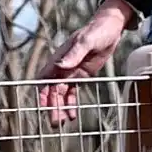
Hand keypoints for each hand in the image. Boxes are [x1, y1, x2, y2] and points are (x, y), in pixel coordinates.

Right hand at [37, 0, 133, 125]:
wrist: (109, 28)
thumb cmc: (97, 31)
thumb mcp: (86, 41)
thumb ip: (74, 53)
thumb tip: (60, 66)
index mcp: (59, 58)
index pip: (44, 78)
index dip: (42, 92)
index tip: (43, 105)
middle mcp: (61, 67)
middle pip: (52, 90)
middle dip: (51, 106)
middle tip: (53, 122)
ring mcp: (70, 72)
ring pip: (61, 94)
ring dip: (60, 108)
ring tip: (62, 123)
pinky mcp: (80, 76)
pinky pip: (72, 92)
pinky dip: (71, 104)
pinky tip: (72, 115)